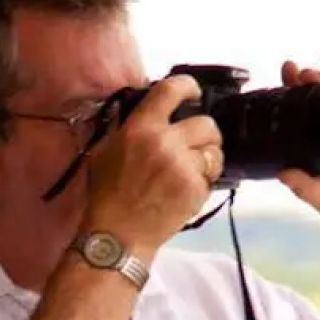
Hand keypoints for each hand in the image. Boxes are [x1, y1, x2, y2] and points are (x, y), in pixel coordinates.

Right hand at [83, 75, 220, 254]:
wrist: (118, 234)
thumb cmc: (108, 195)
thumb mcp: (104, 151)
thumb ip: (125, 127)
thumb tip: (143, 109)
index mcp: (140, 128)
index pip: (172, 90)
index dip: (188, 86)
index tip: (193, 91)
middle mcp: (164, 142)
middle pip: (206, 123)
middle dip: (204, 134)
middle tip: (196, 144)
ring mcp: (182, 166)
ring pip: (214, 150)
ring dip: (207, 158)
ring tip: (192, 170)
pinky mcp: (194, 188)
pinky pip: (213, 176)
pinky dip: (204, 182)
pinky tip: (186, 190)